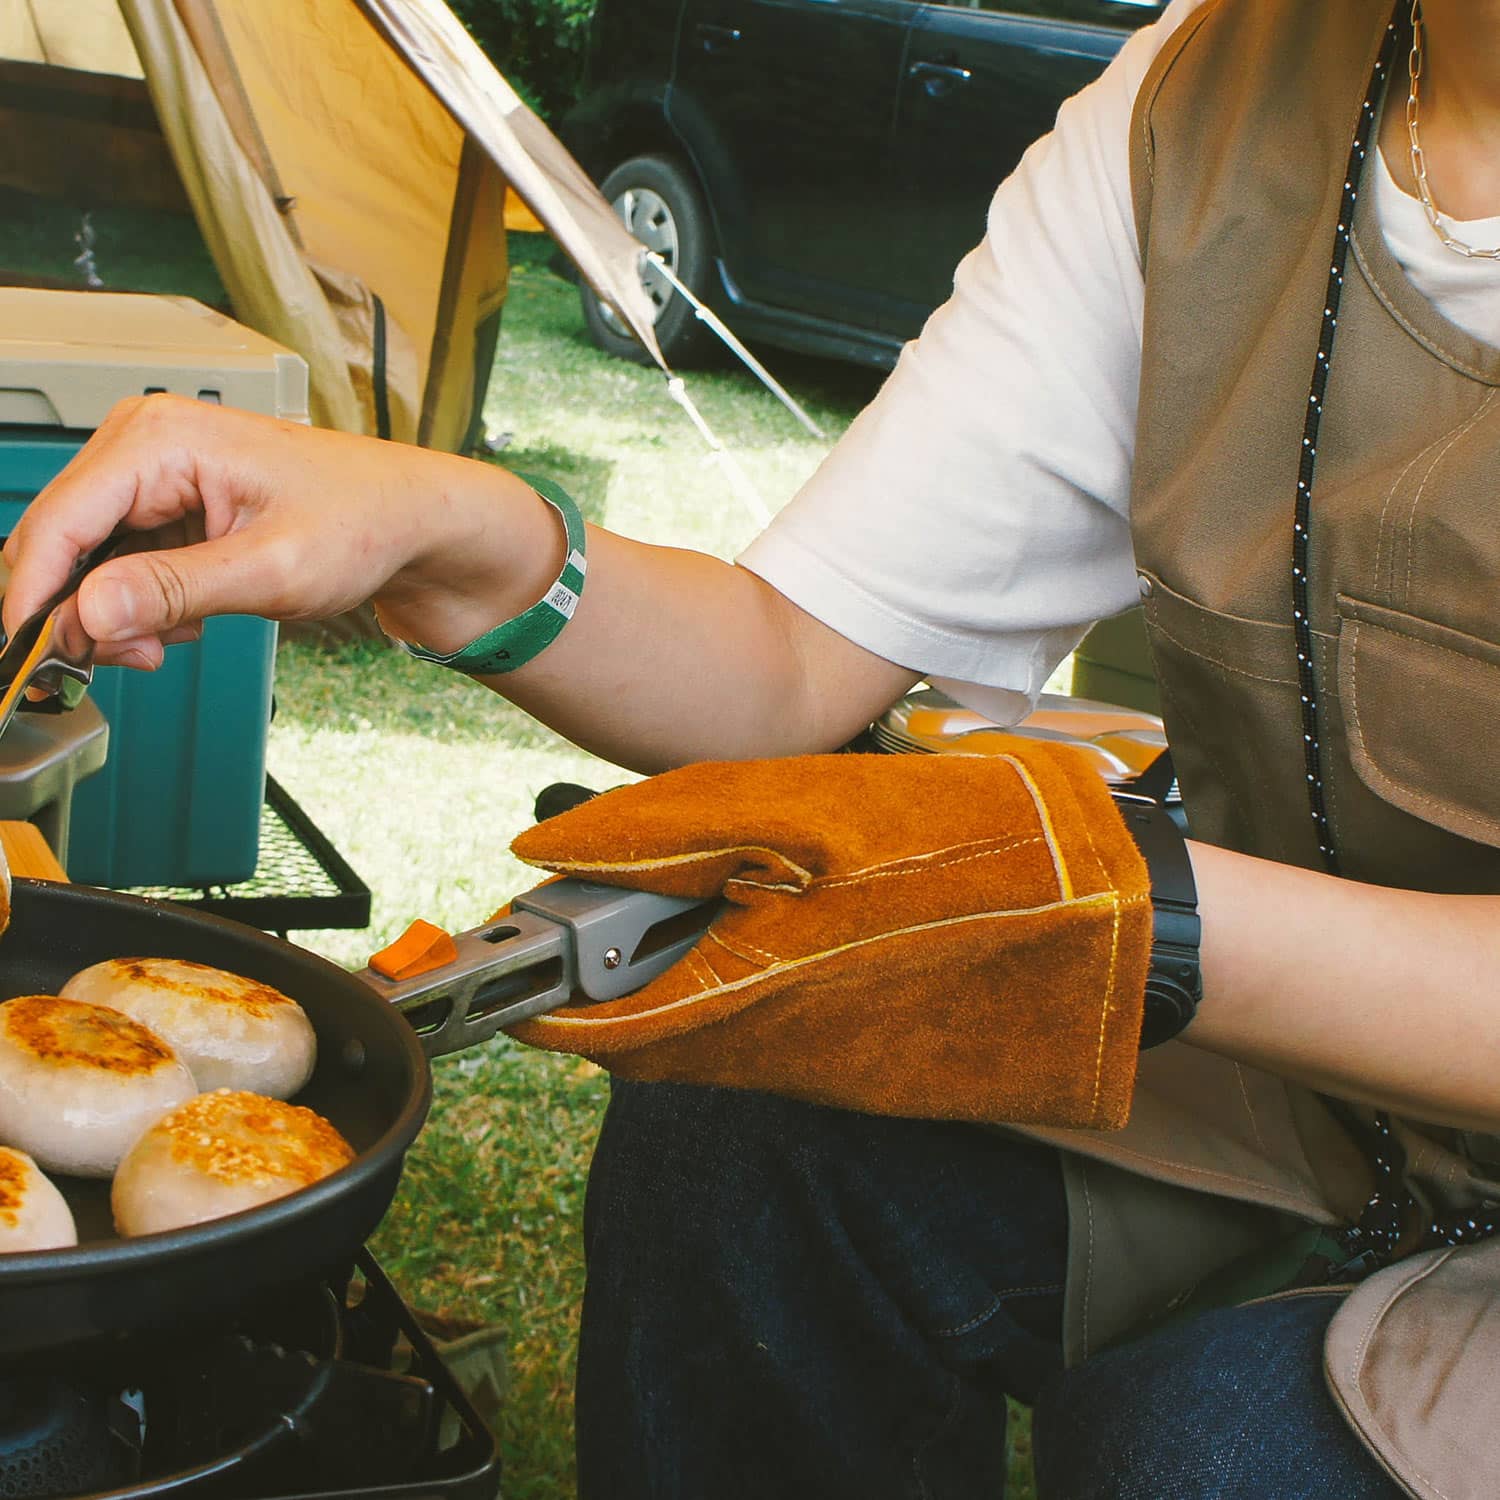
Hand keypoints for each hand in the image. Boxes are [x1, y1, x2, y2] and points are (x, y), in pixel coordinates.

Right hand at [1, 394, 554, 669]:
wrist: (408, 519)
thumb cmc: (362, 521)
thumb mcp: (272, 568)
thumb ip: (174, 590)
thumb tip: (86, 613)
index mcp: (161, 439)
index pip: (57, 521)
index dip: (32, 598)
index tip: (26, 659)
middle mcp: (143, 444)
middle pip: (59, 542)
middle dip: (82, 614)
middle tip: (132, 660)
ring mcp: (150, 474)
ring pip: (84, 561)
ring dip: (116, 616)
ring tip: (174, 640)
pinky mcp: (163, 504)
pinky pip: (117, 565)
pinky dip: (139, 607)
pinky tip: (186, 621)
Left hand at [506, 748, 1152, 1129]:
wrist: (1120, 931)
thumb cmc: (978, 857)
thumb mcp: (813, 813)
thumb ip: (674, 831)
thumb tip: (560, 850)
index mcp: (744, 1001)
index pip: (589, 1026)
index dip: (533, 984)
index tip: (506, 938)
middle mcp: (771, 1055)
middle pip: (639, 1034)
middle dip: (601, 968)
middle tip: (600, 892)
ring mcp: (823, 1066)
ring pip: (702, 1031)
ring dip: (672, 966)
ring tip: (696, 884)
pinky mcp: (865, 1061)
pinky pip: (767, 1030)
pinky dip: (739, 975)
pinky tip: (783, 913)